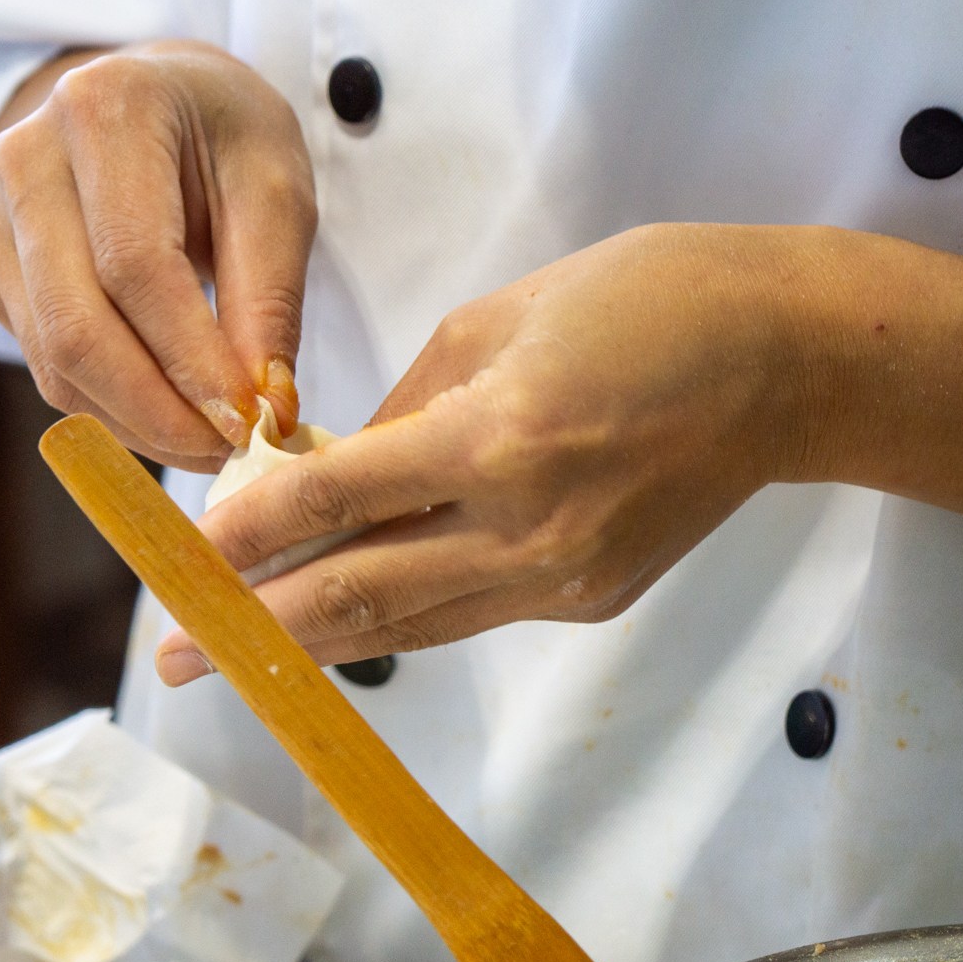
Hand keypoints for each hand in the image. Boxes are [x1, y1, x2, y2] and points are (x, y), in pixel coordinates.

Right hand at [0, 41, 314, 469]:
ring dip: (135, 423)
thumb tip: (265, 409)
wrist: (159, 100)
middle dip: (156, 409)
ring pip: (52, 357)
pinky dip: (109, 407)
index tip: (248, 421)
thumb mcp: (276, 192)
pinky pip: (44, 363)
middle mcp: (26, 156)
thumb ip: (271, 298)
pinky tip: (169, 414)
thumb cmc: (226, 136)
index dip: (190, 358)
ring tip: (211, 441)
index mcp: (103, 109)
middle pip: (75, 322)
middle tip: (229, 451)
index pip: (135, 264)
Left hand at [156, 224, 846, 681]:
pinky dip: (401, 613)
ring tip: (237, 655)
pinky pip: (469, 614)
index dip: (247, 535)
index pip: (339, 501)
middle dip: (256, 630)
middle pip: (361, 597)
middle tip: (175, 659)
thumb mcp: (497, 319)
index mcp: (500, 437)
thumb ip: (402, 408)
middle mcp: (529, 529)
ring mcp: (565, 579)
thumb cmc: (646, 302)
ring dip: (317, 642)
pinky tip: (348, 612)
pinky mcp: (592, 601)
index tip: (181, 555)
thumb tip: (328, 474)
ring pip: (412, 627)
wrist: (787, 363)